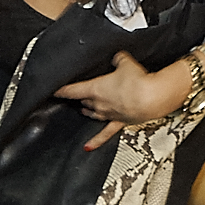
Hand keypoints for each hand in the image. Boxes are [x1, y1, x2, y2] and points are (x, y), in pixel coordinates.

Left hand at [53, 51, 185, 150]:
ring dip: (86, 110)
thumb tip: (117, 57)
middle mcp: (99, 103)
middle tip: (72, 95)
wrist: (151, 98)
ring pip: (91, 113)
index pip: (72, 90)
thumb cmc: (138, 82)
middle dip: (77, 97)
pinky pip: (105, 133)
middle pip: (83, 100)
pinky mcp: (119, 122)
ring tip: (81, 109)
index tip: (52, 90)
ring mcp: (108, 114)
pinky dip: (95, 141)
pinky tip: (88, 147)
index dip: (61, 90)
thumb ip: (119, 59)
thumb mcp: (126, 63)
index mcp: (96, 88)